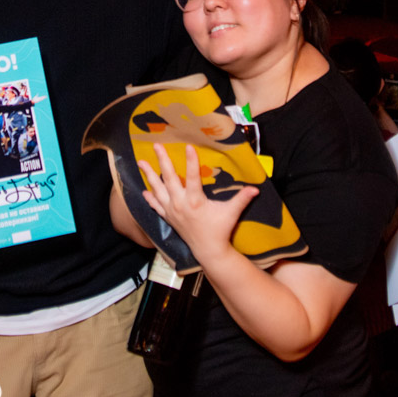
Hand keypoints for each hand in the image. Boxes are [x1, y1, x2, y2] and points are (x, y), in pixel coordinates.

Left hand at [137, 143, 258, 263]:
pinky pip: (155, 205)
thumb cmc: (220, 230)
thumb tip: (256, 188)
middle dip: (163, 161)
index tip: (188, 146)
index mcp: (195, 201)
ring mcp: (172, 211)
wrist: (208, 250)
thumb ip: (242, 199)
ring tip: (141, 162)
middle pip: (170, 178)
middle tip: (156, 146)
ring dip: (149, 175)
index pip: (193, 177)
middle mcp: (180, 204)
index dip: (191, 161)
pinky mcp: (168, 217)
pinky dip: (149, 197)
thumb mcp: (231, 213)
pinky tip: (143, 190)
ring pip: (157, 189)